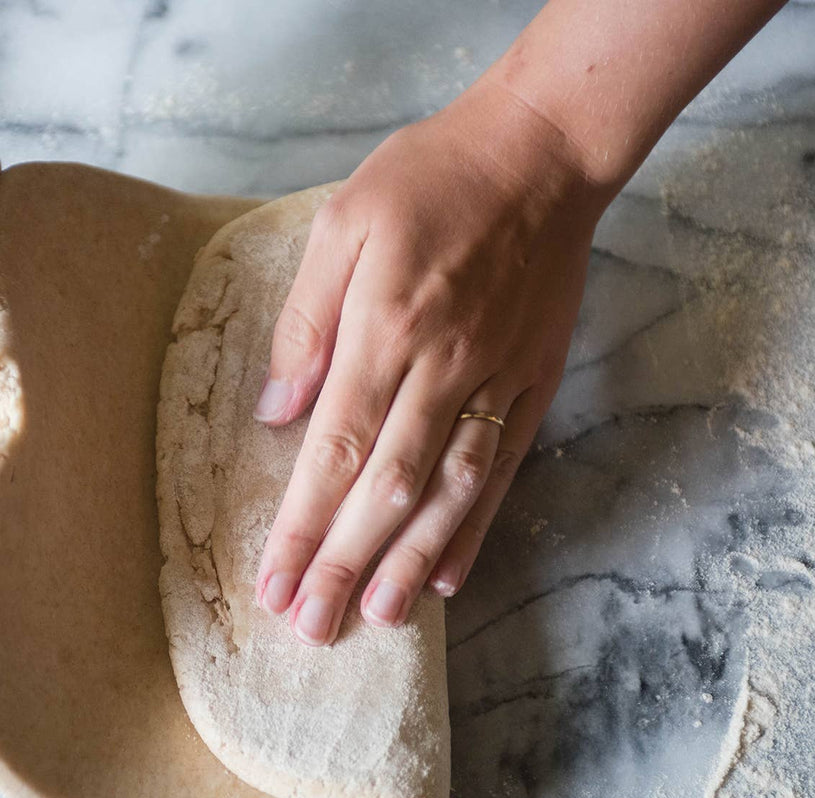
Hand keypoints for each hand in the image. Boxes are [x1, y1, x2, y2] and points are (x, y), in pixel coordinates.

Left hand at [253, 81, 610, 644]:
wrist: (542, 153)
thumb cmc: (430, 178)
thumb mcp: (345, 222)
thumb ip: (308, 320)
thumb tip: (278, 410)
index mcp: (386, 327)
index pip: (334, 450)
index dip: (301, 526)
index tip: (272, 582)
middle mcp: (443, 367)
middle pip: (387, 489)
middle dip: (343, 564)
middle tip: (310, 626)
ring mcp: (496, 381)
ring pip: (448, 493)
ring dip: (409, 562)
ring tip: (374, 618)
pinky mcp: (534, 383)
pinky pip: (500, 470)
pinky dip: (474, 529)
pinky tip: (449, 577)